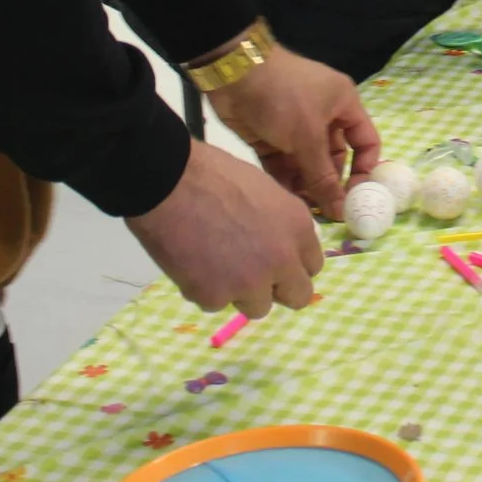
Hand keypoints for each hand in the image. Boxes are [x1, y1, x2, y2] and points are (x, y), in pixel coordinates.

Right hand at [125, 138, 323, 317]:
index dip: (292, 265)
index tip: (275, 261)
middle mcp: (282, 259)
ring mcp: (250, 282)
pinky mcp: (215, 296)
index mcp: (298, 227)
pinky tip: (190, 261)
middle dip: (278, 289)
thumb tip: (278, 245)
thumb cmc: (213, 174)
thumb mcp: (265, 191)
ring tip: (214, 263)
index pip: (313, 266)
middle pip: (298, 296)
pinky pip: (215, 304)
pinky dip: (204, 289)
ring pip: (257, 307)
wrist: (168, 182)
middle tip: (253, 276)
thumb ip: (279, 225)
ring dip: (240, 292)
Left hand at [206, 46, 381, 218]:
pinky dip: (284, 181)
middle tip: (324, 211)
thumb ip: (323, 176)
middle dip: (329, 183)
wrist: (233, 74)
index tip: (354, 197)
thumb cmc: (284, 97)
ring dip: (306, 186)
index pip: (365, 141)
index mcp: (343, 105)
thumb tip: (340, 211)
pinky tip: (284, 201)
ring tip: (303, 210)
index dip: (363, 169)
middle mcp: (322, 117)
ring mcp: (294, 128)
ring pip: (306, 165)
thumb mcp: (308, 136)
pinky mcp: (269, 138)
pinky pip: (282, 165)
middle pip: (333, 158)